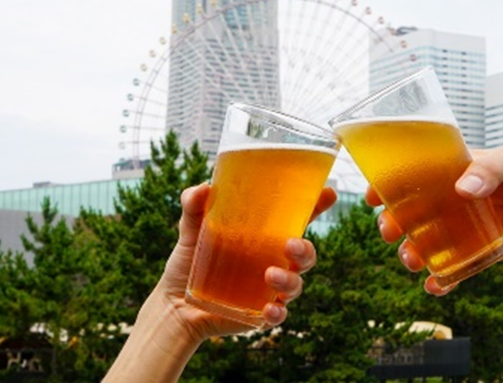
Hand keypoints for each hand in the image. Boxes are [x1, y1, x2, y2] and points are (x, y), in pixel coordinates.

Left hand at [104, 184, 333, 382]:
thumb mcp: (190, 230)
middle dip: (306, 249)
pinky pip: (278, 314)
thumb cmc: (189, 262)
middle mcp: (273, 261)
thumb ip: (194, 206)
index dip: (316, 206)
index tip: (328, 193)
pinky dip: (277, 312)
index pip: (297, 219)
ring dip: (290, 280)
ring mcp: (269, 289)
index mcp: (264, 237)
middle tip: (290, 244)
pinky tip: (269, 309)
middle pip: (305, 254)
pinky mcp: (260, 313)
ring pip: (296, 284)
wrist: (174, 303)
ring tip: (270, 275)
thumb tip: (203, 189)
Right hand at [374, 147, 502, 294]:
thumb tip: (464, 188)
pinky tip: (435, 286)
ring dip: (412, 252)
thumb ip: (490, 170)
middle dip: (394, 223)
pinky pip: (454, 269)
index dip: (388, 184)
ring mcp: (464, 228)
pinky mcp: (479, 252)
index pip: (413, 175)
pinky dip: (442, 280)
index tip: (373, 195)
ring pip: (427, 243)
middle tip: (389, 231)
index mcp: (455, 171)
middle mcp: (453, 200)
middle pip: (412, 213)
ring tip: (410, 259)